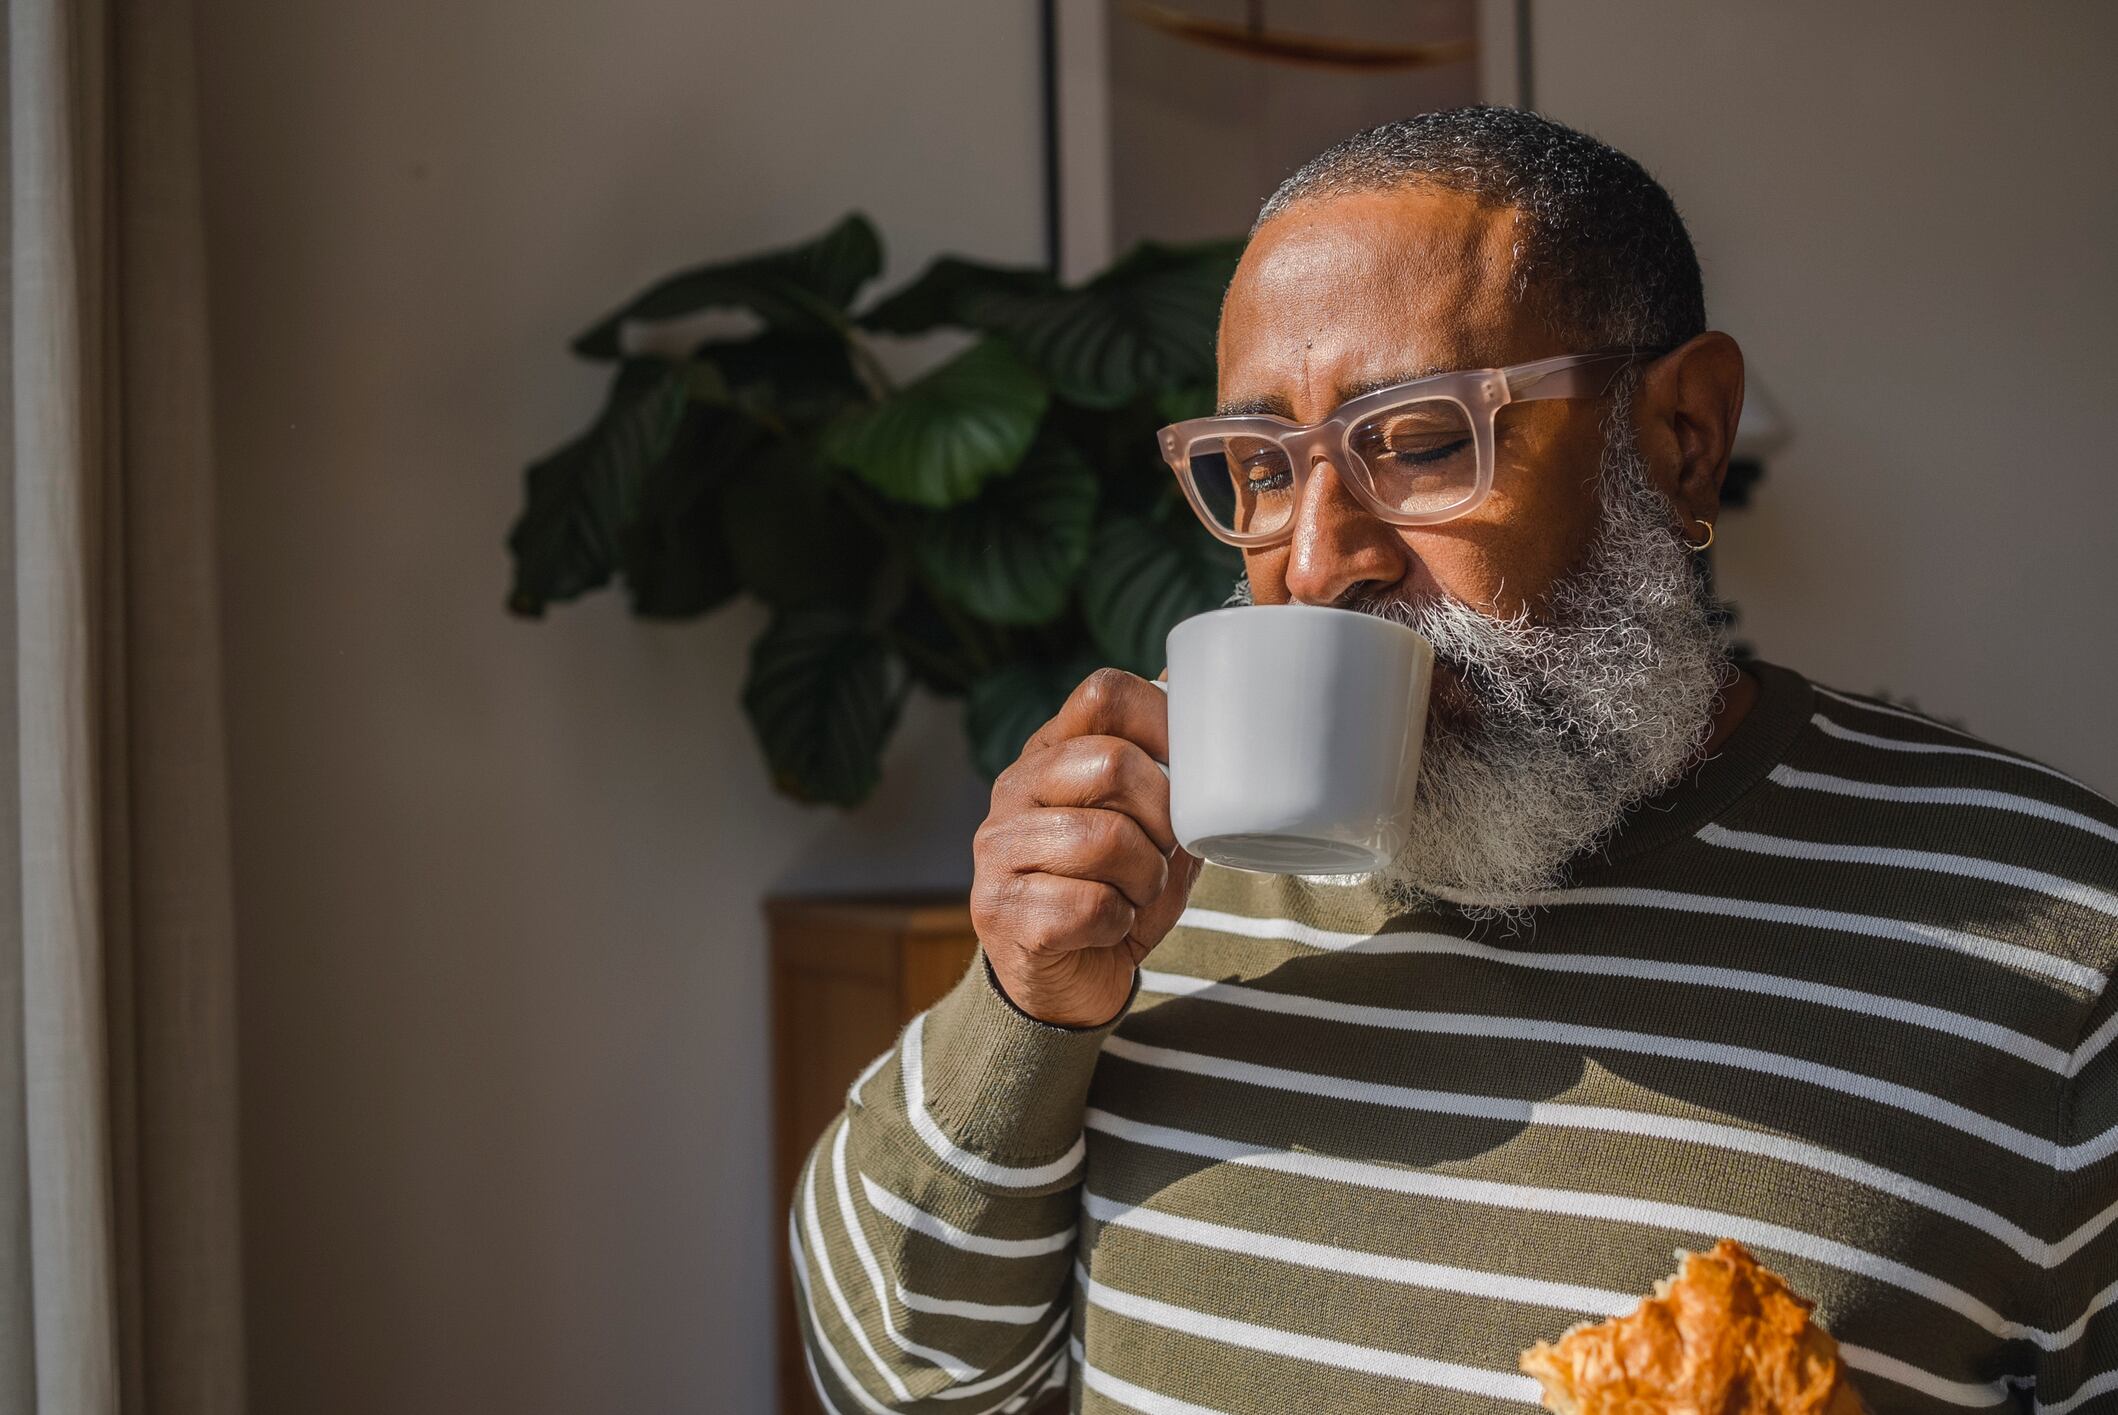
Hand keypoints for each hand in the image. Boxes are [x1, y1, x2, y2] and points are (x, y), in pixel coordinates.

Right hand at [971, 668, 1201, 1027]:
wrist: (1066, 983)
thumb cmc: (1116, 892)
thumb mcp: (1152, 828)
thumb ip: (1173, 774)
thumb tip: (1208, 703)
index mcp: (1052, 751)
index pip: (1104, 695)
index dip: (1163, 722)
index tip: (1193, 768)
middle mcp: (1015, 788)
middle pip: (1112, 763)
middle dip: (1163, 818)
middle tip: (1163, 852)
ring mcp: (998, 848)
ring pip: (1103, 839)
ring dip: (1144, 879)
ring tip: (1135, 895)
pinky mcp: (998, 909)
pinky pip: (1089, 905)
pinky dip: (1118, 923)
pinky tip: (1106, 928)